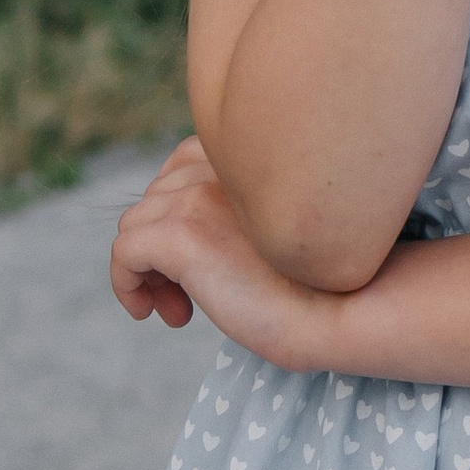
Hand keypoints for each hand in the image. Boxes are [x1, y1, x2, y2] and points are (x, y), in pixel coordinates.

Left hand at [109, 136, 339, 369]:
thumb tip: (190, 240)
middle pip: (154, 199)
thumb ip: (242, 210)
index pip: (182, 166)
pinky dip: (127, 284)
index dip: (177, 214)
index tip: (198, 261)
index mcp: (246, 156)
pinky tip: (156, 313)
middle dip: (160, 248)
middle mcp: (220, 166)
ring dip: (147, 271)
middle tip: (188, 297)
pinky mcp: (182, 236)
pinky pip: (124, 253)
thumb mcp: (280, 226)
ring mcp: (199, 198)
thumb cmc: (325, 280)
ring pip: (134, 226)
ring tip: (179, 309)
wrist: (345, 308)